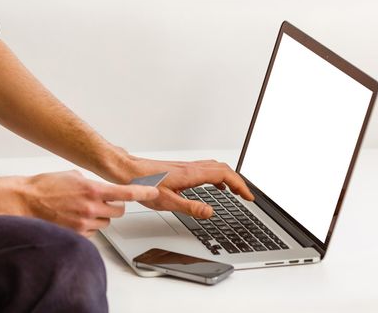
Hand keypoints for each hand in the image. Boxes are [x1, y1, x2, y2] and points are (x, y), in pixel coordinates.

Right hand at [20, 170, 158, 236]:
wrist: (23, 202)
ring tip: (80, 209)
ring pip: (105, 223)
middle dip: (114, 206)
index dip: (144, 191)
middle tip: (101, 201)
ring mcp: (84, 223)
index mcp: (93, 189)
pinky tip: (73, 218)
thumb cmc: (44, 187)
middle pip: (119, 211)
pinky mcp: (76, 235)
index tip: (155, 191)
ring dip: (99, 217)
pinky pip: (92, 233)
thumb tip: (101, 188)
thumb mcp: (73, 176)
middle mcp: (91, 207)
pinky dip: (87, 226)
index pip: (126, 192)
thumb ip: (92, 183)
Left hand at [127, 157, 253, 218]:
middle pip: (223, 169)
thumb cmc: (144, 184)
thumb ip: (191, 207)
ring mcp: (186, 166)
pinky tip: (212, 186)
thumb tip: (210, 212)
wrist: (128, 171)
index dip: (240, 185)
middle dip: (238, 181)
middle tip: (245, 195)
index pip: (225, 175)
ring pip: (215, 167)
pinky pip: (205, 169)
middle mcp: (191, 167)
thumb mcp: (167, 201)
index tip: (248, 196)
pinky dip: (216, 176)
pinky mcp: (181, 168)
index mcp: (192, 174)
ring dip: (228, 178)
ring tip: (234, 191)